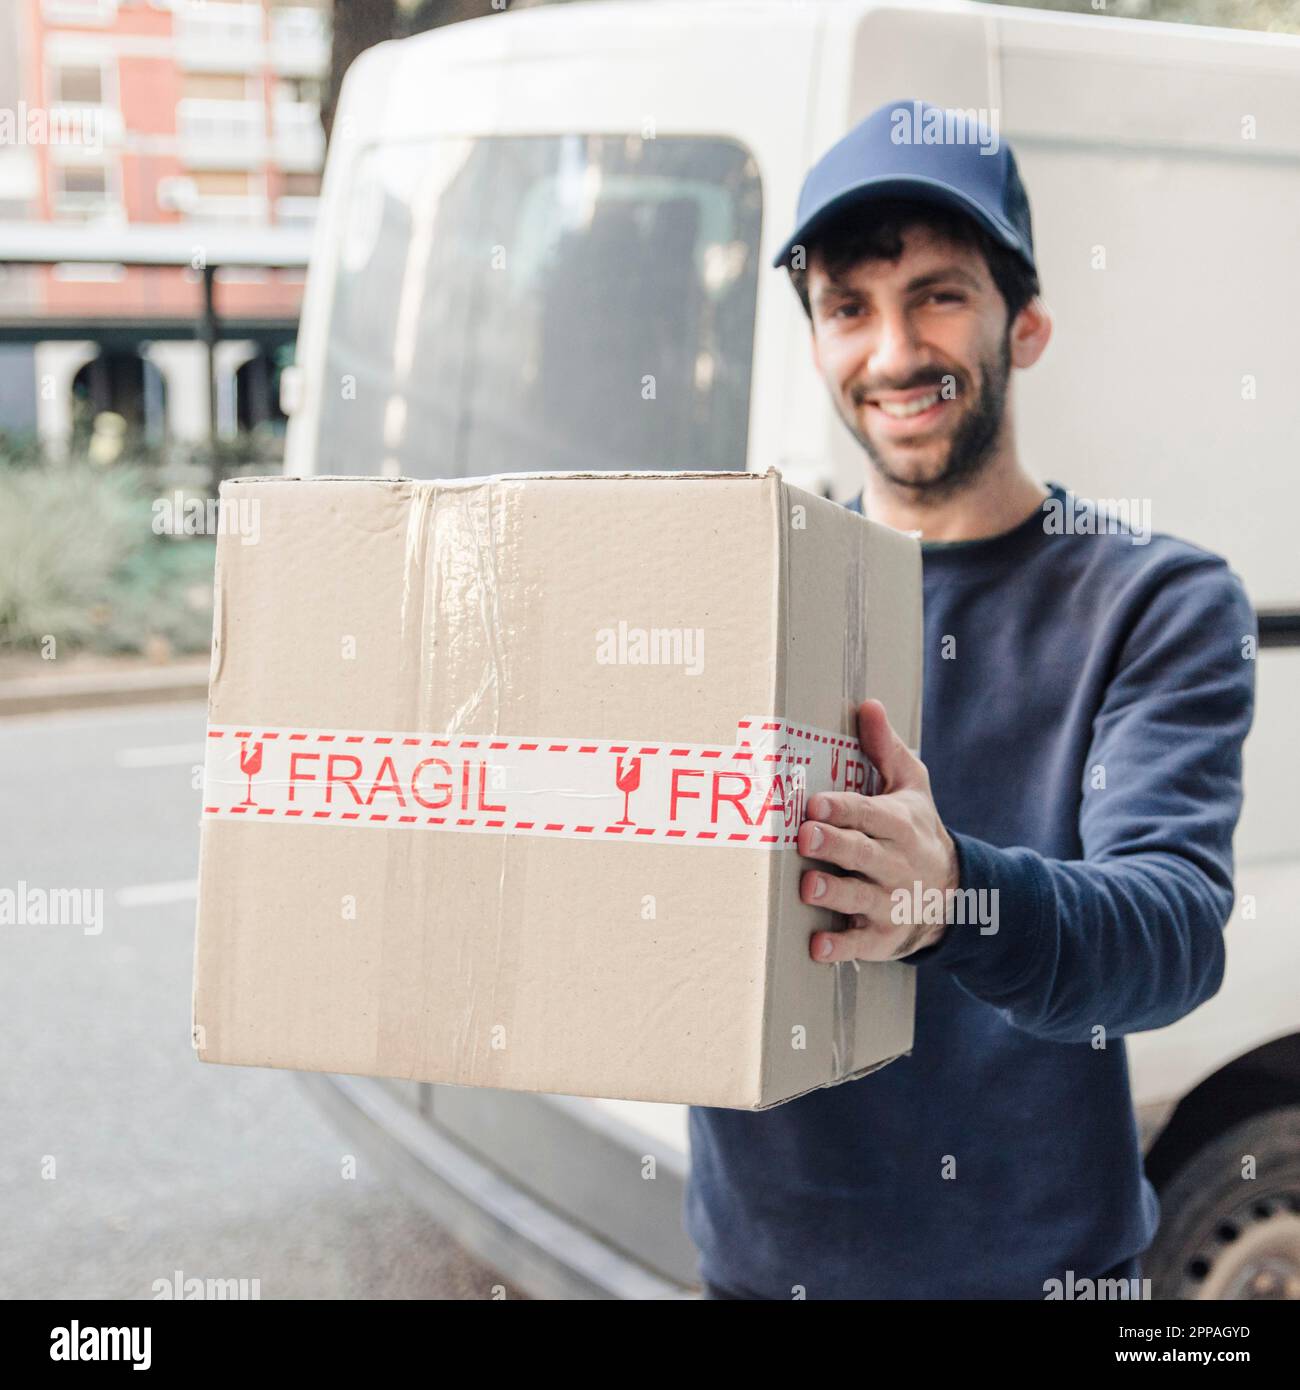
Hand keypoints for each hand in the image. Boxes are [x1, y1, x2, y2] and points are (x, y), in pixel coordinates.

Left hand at [799, 699, 958, 962]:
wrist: (956, 893)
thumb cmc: (917, 830)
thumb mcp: (911, 786)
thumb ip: (885, 749)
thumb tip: (867, 705)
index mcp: (900, 824)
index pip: (871, 814)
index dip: (844, 808)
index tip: (816, 803)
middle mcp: (896, 864)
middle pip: (863, 854)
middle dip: (835, 845)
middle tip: (805, 836)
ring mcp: (891, 902)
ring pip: (860, 898)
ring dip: (834, 894)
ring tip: (808, 887)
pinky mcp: (884, 937)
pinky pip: (861, 944)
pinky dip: (841, 947)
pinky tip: (818, 946)